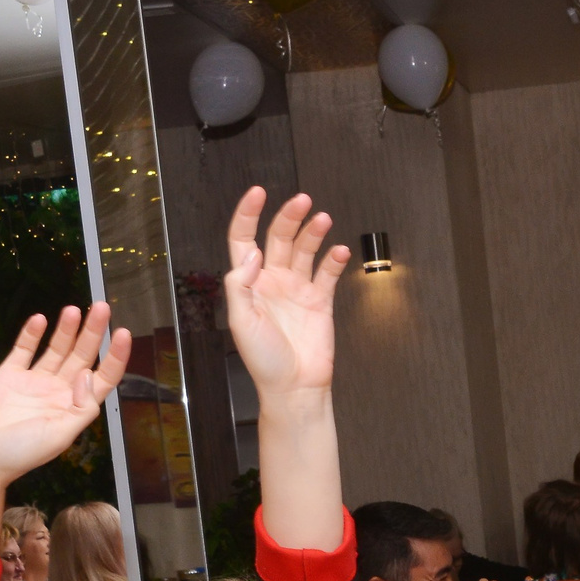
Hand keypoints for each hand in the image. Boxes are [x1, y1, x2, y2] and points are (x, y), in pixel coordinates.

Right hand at [0, 306, 132, 489]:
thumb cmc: (19, 453)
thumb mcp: (62, 435)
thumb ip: (82, 406)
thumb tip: (89, 374)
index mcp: (73, 408)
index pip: (103, 378)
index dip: (114, 356)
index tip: (122, 334)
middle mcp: (56, 392)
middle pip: (82, 356)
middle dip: (93, 332)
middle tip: (102, 308)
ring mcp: (33, 382)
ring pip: (56, 349)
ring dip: (66, 329)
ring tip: (75, 309)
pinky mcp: (8, 375)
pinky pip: (23, 350)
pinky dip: (31, 334)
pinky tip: (40, 319)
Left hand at [225, 187, 348, 401]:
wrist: (294, 387)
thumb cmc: (264, 361)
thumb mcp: (241, 322)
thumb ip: (241, 285)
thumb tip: (252, 253)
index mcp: (250, 284)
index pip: (245, 240)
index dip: (248, 214)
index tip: (258, 193)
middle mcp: (273, 282)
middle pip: (279, 237)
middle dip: (289, 217)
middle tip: (302, 201)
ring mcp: (298, 289)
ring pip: (305, 249)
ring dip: (314, 232)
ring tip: (323, 220)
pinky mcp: (320, 301)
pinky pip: (328, 273)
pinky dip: (334, 259)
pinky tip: (339, 251)